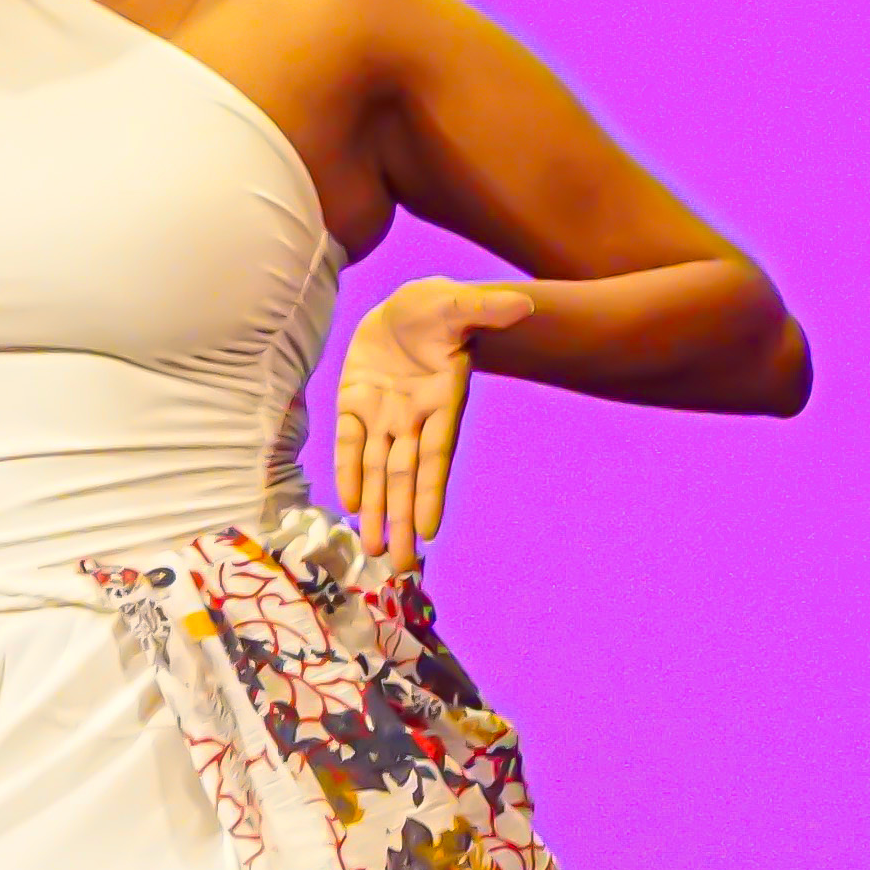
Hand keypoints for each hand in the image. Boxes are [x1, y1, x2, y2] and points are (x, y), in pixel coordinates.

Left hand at [335, 277, 534, 569]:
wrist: (408, 305)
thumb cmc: (439, 307)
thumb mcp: (457, 302)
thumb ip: (485, 307)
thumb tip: (521, 302)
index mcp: (441, 401)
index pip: (434, 456)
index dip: (429, 492)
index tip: (429, 531)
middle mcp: (412, 418)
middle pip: (403, 477)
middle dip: (400, 519)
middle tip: (398, 567)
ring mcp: (382, 414)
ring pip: (375, 469)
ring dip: (374, 508)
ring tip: (371, 548)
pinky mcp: (354, 402)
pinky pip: (349, 443)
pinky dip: (347, 471)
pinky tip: (349, 505)